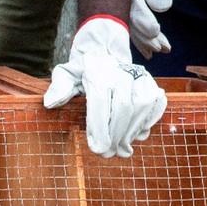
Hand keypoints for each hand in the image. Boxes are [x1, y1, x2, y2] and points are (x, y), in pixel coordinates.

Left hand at [44, 17, 166, 157]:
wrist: (106, 51)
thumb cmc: (85, 70)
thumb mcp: (67, 74)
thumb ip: (59, 87)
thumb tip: (50, 103)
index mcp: (99, 72)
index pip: (101, 102)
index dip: (99, 128)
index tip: (96, 149)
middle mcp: (122, 72)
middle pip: (123, 108)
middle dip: (116, 136)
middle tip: (108, 154)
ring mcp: (140, 77)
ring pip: (141, 108)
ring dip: (132, 133)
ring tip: (122, 150)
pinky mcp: (152, 83)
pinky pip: (156, 104)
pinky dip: (148, 122)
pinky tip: (137, 136)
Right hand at [130, 0, 190, 57]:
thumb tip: (160, 8)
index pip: (131, 4)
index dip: (141, 20)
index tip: (154, 32)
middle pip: (128, 19)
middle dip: (144, 36)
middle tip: (159, 48)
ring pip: (130, 25)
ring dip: (145, 40)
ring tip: (161, 50)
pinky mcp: (128, 5)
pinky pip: (132, 24)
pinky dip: (143, 37)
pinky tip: (152, 49)